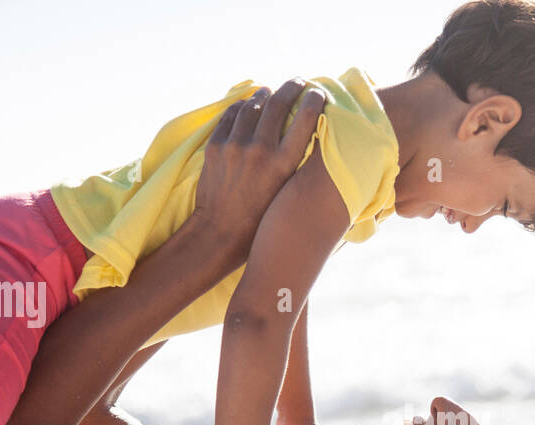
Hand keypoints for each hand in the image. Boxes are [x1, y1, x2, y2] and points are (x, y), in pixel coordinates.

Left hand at [192, 79, 325, 251]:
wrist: (221, 232)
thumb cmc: (262, 218)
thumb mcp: (287, 191)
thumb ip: (295, 162)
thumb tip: (305, 134)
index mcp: (284, 164)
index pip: (305, 118)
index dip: (314, 100)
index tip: (318, 92)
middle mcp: (260, 150)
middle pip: (278, 103)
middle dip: (291, 87)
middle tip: (298, 81)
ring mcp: (235, 146)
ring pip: (253, 105)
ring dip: (265, 95)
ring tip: (270, 92)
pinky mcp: (216, 147)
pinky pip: (231, 115)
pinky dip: (241, 107)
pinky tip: (247, 105)